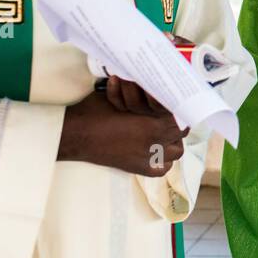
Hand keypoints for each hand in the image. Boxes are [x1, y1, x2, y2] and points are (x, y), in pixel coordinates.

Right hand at [58, 75, 188, 176]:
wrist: (76, 134)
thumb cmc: (97, 110)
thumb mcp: (123, 95)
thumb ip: (144, 95)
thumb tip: (157, 89)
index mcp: (154, 125)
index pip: (182, 116)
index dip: (177, 106)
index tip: (171, 99)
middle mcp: (155, 144)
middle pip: (180, 133)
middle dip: (175, 121)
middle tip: (166, 113)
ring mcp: (148, 158)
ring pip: (176, 151)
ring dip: (173, 140)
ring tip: (163, 130)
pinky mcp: (138, 168)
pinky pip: (161, 168)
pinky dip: (162, 160)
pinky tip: (156, 150)